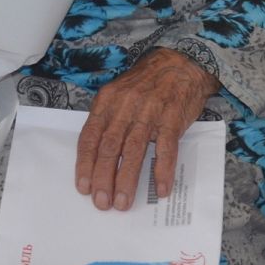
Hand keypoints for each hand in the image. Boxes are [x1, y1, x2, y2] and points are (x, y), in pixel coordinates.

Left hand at [75, 49, 217, 211]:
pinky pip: (166, 148)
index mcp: (108, 101)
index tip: (83, 187)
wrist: (181, 62)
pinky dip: (162, 170)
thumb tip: (96, 158)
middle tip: (102, 202)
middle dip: (103, 178)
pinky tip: (160, 188)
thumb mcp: (119, 94)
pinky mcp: (172, 117)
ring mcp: (150, 111)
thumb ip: (108, 120)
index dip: (85, 164)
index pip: (90, 137)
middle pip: (109, 147)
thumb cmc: (147, 83)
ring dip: (127, 179)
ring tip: (123, 202)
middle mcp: (125, 106)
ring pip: (134, 150)